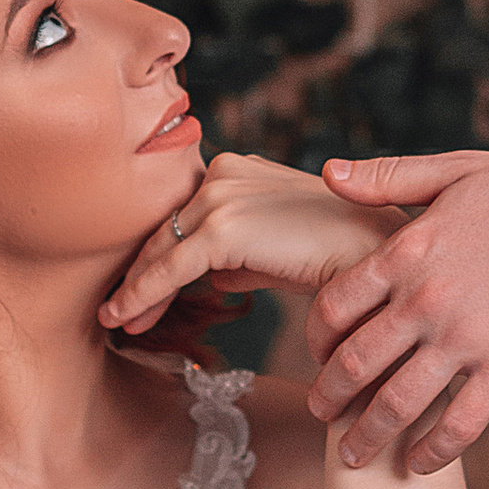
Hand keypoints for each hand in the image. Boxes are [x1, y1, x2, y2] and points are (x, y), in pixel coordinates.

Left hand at [99, 152, 405, 338]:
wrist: (372, 255)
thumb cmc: (337, 254)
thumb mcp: (278, 249)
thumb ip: (242, 256)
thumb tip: (213, 275)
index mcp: (238, 169)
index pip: (185, 216)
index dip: (158, 256)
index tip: (138, 291)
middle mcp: (224, 171)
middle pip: (167, 229)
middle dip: (141, 274)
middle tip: (117, 310)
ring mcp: (222, 195)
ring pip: (163, 248)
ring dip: (135, 288)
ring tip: (116, 319)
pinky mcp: (223, 227)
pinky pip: (170, 268)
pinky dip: (142, 294)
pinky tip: (125, 316)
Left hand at [303, 152, 488, 470]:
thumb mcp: (455, 171)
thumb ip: (387, 177)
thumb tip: (328, 172)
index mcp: (407, 253)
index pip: (335, 305)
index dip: (316, 335)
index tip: (318, 352)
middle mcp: (425, 302)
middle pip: (355, 363)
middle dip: (329, 395)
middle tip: (321, 411)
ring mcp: (465, 340)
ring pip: (396, 403)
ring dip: (365, 436)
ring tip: (351, 455)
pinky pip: (459, 425)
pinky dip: (432, 452)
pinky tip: (417, 465)